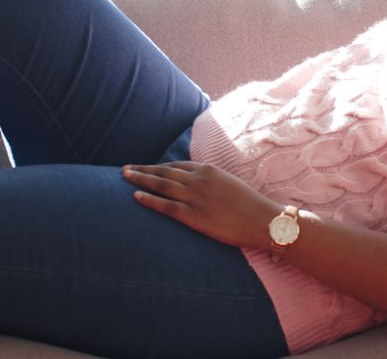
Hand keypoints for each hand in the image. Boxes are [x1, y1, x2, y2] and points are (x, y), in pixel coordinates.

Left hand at [122, 161, 281, 249]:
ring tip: (124, 178)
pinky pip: (166, 206)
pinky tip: (136, 197)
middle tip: (125, 169)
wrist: (262, 220)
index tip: (145, 168)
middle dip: (143, 170)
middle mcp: (198, 180)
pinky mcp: (194, 216)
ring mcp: (195, 198)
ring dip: (140, 180)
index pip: (176, 165)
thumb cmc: (250, 205)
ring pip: (161, 185)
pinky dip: (149, 200)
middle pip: (164, 172)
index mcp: (208, 170)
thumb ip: (211, 182)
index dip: (158, 167)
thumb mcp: (229, 184)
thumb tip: (199, 185)